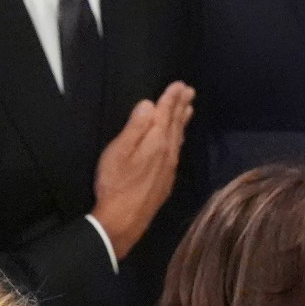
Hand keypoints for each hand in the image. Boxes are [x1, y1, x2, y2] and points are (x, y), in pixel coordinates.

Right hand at [89, 81, 193, 256]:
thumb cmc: (115, 184)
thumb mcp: (119, 151)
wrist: (122, 221)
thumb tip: (149, 105)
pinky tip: (177, 141)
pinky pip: (177, 152)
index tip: (179, 84)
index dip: (171, 98)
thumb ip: (136, 127)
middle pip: (176, 124)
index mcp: (156, 141)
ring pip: (178, 138)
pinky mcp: (165, 181)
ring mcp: (168, 168)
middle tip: (189, 91)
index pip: (165, 114)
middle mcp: (167, 153)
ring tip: (188, 110)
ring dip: (182, 122)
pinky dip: (179, 139)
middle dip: (181, 106)